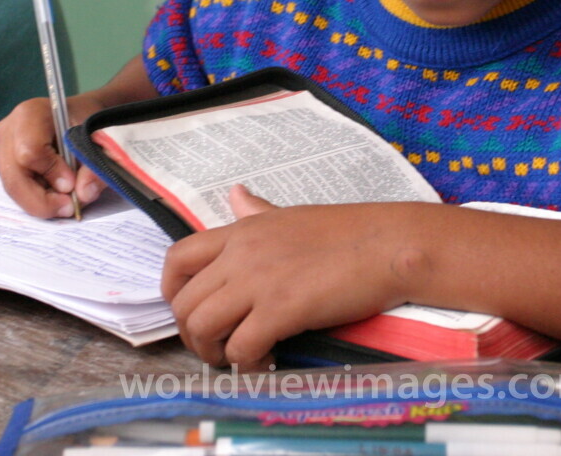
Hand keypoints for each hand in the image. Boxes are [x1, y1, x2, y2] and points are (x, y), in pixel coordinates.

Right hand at [0, 91, 110, 217]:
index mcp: (31, 114)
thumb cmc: (88, 123)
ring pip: (13, 188)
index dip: (51, 173)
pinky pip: (16, 189)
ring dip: (41, 201)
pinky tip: (55, 195)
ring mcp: (1, 148)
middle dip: (42, 200)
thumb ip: (96, 166)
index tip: (73, 185)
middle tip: (69, 208)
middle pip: (14, 176)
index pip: (30, 152)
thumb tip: (83, 194)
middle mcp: (8, 130)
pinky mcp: (3, 163)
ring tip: (66, 201)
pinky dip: (37, 198)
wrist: (79, 117)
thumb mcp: (101, 138)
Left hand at [162, 189, 427, 367]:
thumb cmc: (349, 232)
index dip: (172, 292)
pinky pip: (240, 348)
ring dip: (212, 353)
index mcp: (242, 230)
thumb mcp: (291, 215)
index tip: (188, 313)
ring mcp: (259, 281)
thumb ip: (257, 212)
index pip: (178, 258)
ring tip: (238, 359)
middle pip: (184, 302)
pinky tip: (265, 363)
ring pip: (202, 327)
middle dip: (192, 335)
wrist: (388, 244)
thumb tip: (235, 194)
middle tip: (218, 347)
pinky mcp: (281, 309)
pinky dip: (246, 365)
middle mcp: (241, 254)